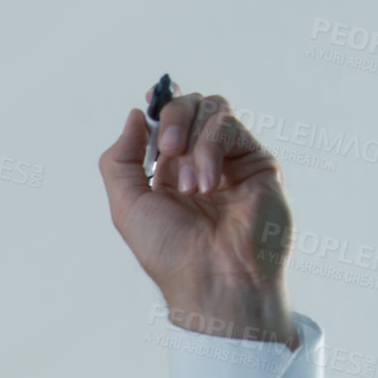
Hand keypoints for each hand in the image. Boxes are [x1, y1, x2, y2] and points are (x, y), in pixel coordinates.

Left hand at [98, 83, 297, 347]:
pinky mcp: (257, 161)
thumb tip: (133, 115)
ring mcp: (230, 160)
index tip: (149, 98)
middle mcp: (200, 162)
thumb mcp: (126, 205)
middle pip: (188, 105)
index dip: (158, 104)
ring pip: (212, 108)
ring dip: (191, 139)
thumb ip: (121, 159)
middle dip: (171, 119)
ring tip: (189, 185)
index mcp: (168, 172)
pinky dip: (210, 148)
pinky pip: (229, 127)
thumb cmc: (169, 252)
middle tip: (167, 149)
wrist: (213, 279)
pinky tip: (206, 184)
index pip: (166, 121)